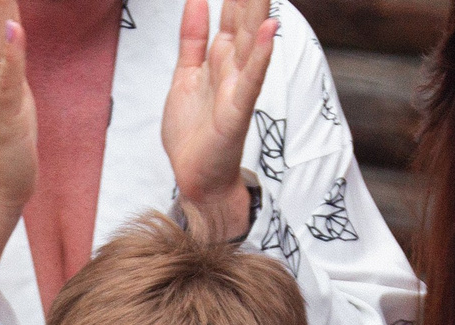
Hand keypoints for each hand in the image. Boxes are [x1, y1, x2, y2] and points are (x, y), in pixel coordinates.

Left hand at [163, 0, 275, 241]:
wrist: (195, 177)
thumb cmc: (193, 133)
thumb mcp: (185, 75)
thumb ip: (192, 38)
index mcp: (219, 59)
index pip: (232, 16)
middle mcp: (232, 69)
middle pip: (244, 22)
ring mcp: (237, 88)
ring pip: (250, 43)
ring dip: (260, 14)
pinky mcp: (236, 111)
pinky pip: (250, 79)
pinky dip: (259, 55)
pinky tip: (269, 32)